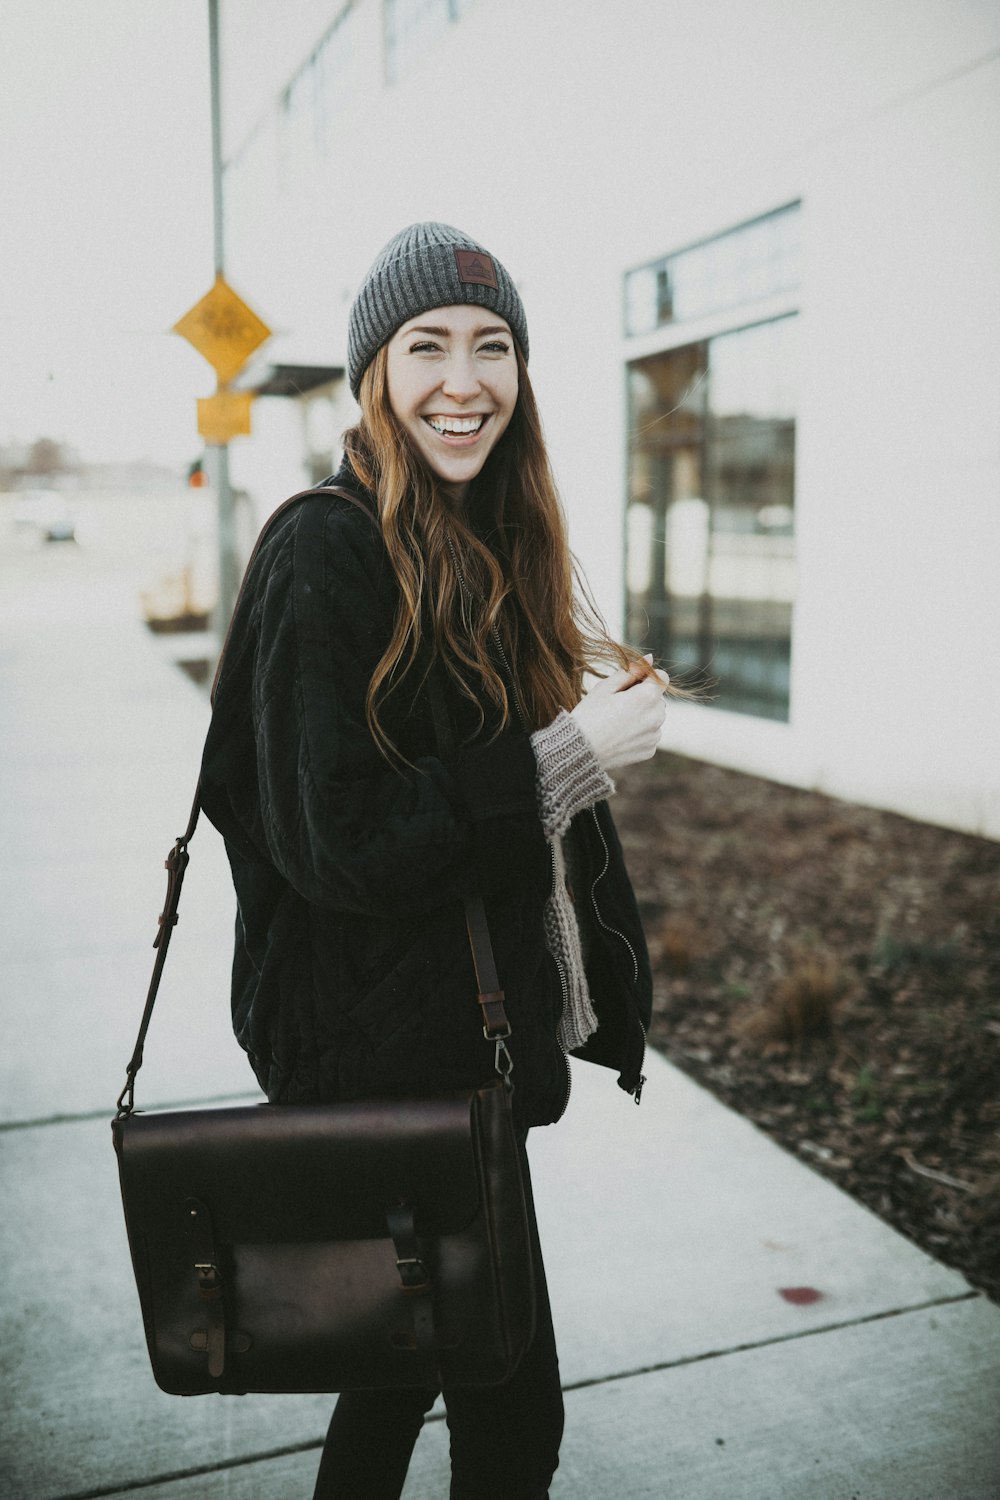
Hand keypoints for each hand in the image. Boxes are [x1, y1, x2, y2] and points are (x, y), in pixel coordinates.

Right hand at [570, 657, 668, 772]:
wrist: (579, 751)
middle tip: (617, 706)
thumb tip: (650, 658)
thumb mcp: (606, 687)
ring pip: (654, 717)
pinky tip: (620, 736)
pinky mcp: (650, 750)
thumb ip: (631, 671)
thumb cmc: (589, 715)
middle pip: (657, 698)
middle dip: (643, 698)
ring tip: (617, 722)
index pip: (662, 677)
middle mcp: (657, 716)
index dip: (646, 678)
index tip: (630, 685)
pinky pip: (649, 735)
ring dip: (642, 716)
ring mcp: (654, 735)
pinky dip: (639, 733)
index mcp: (647, 696)